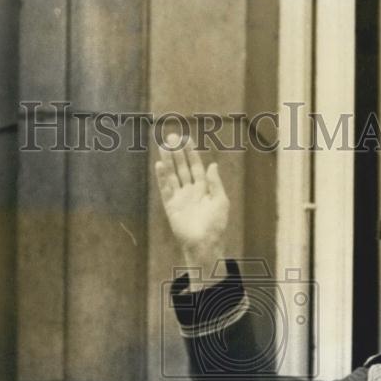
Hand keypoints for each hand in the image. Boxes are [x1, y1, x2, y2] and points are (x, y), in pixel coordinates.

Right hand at [155, 134, 228, 280]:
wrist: (204, 244)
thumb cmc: (216, 225)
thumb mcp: (221, 201)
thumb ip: (215, 183)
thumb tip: (212, 165)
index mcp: (204, 188)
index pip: (196, 166)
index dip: (191, 153)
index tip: (185, 139)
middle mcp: (190, 191)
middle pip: (182, 167)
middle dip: (177, 152)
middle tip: (171, 137)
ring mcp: (180, 198)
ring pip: (173, 175)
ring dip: (168, 161)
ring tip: (163, 146)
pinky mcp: (171, 206)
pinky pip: (165, 188)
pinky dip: (162, 177)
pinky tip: (159, 165)